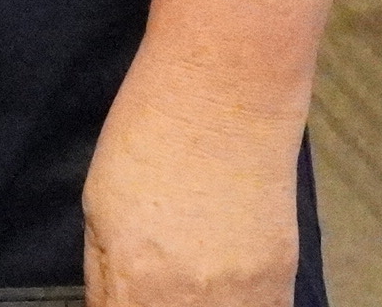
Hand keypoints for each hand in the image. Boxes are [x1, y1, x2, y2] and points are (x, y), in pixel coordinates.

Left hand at [82, 75, 302, 306]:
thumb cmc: (149, 135)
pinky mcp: (282, 280)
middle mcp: (189, 301)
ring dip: (202, 306)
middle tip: (160, 281)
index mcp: (135, 280)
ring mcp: (242, 296)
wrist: (226, 95)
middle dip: (159, 304)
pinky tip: (231, 289)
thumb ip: (107, 272)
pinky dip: (243, 305)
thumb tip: (113, 305)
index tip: (128, 294)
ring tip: (195, 282)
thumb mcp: (99, 205)